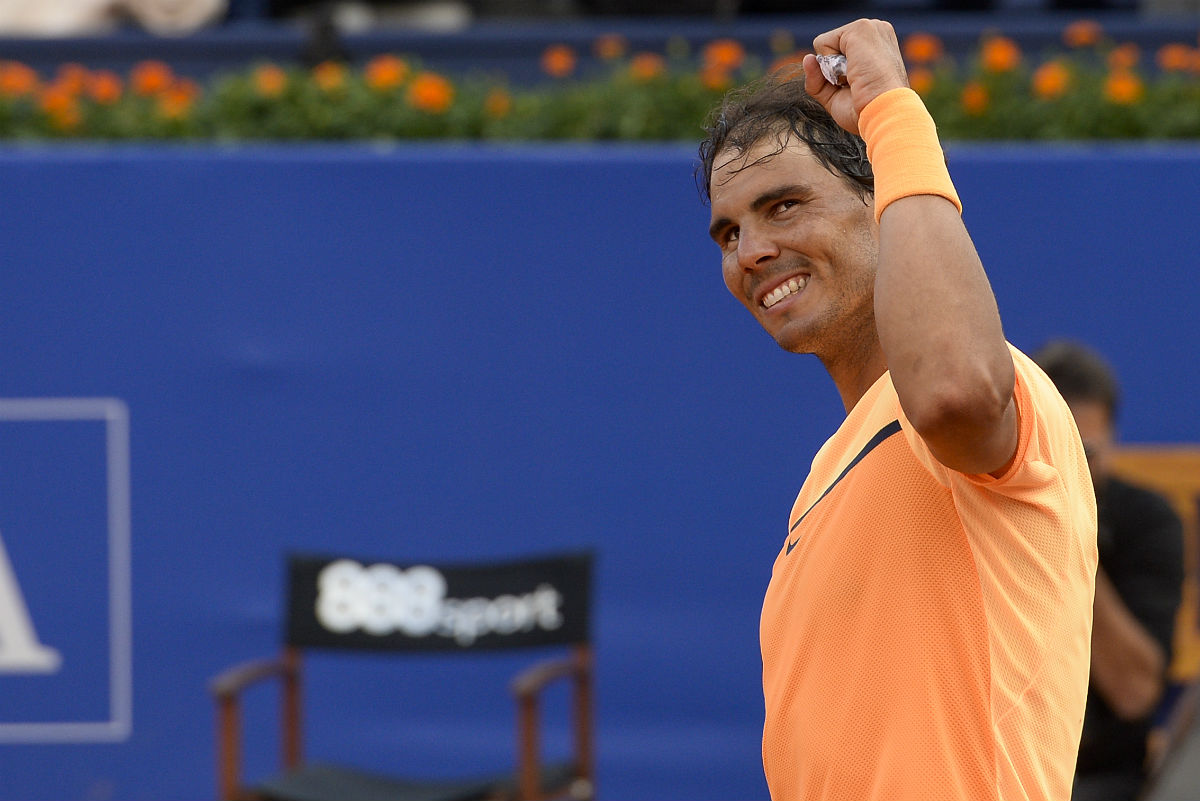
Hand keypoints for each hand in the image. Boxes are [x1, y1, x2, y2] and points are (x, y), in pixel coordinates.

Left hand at [802, 19, 908, 135]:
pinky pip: (822, 43)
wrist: (886, 113)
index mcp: (878, 46)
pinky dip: (829, 64)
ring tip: (856, 78)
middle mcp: (876, 32)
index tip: (859, 87)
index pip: (839, 52)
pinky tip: (851, 72)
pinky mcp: (861, 29)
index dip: (838, 74)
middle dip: (834, 70)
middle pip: (831, 47)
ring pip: (825, 44)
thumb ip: (819, 79)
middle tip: (856, 85)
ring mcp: (870, 27)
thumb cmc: (867, 111)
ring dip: (833, 69)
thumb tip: (807, 58)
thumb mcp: (837, 97)